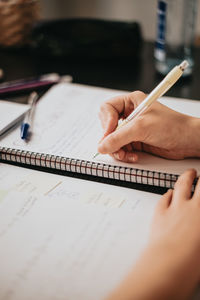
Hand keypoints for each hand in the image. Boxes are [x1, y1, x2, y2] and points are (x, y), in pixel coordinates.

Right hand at [98, 91, 199, 161]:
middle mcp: (130, 114)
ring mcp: (132, 129)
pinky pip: (120, 148)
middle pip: (107, 126)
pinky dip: (124, 154)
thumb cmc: (173, 126)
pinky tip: (133, 156)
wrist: (187, 141)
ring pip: (112, 140)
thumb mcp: (142, 128)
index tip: (110, 133)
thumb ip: (119, 137)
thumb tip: (102, 145)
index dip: (106, 122)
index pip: (107, 109)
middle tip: (116, 146)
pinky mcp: (135, 141)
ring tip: (126, 154)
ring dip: (117, 150)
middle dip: (111, 139)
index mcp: (131, 102)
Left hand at [106, 169, 199, 299]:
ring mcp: (175, 208)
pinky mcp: (159, 213)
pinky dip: (168, 193)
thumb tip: (198, 226)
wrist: (169, 264)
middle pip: (199, 184)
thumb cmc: (192, 261)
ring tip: (189, 174)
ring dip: (186, 177)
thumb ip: (199, 227)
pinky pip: (164, 198)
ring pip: (181, 185)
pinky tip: (169, 192)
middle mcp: (192, 206)